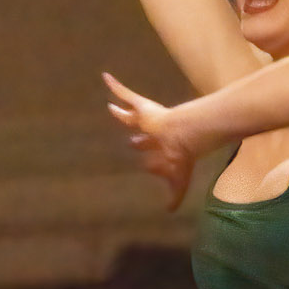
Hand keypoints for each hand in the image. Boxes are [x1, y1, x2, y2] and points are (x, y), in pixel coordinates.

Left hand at [104, 72, 195, 211]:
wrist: (184, 137)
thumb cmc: (182, 157)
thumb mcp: (178, 181)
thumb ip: (174, 196)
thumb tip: (170, 212)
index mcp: (163, 148)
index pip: (153, 153)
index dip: (148, 157)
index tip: (145, 162)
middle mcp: (155, 132)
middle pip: (142, 134)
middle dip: (137, 138)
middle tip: (131, 141)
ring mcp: (148, 118)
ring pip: (132, 114)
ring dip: (121, 112)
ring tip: (110, 108)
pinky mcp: (143, 106)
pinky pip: (126, 93)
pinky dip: (115, 86)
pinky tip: (104, 76)